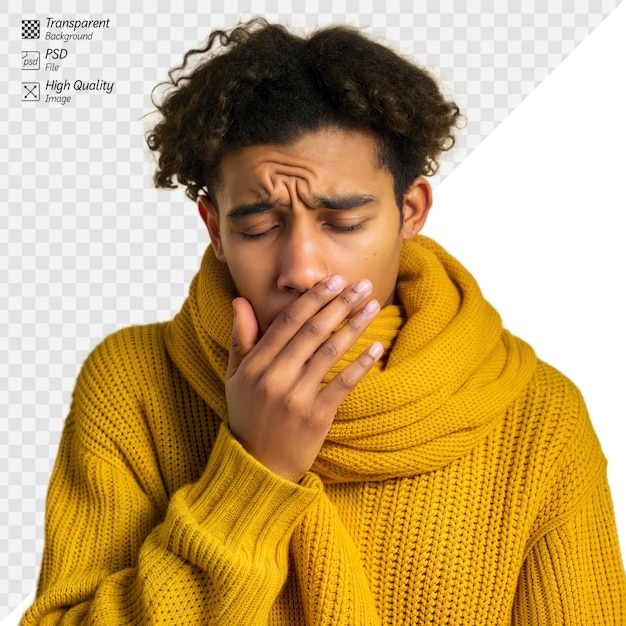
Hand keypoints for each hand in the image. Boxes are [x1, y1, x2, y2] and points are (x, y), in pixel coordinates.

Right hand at [225, 275, 382, 481]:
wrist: (257, 466)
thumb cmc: (248, 416)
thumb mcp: (234, 377)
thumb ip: (239, 338)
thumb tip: (240, 300)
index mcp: (255, 364)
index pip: (287, 322)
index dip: (313, 298)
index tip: (333, 280)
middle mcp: (275, 377)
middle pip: (312, 331)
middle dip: (339, 304)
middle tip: (362, 285)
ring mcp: (296, 397)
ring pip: (330, 352)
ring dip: (354, 326)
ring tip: (372, 306)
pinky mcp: (316, 416)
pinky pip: (343, 384)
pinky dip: (361, 365)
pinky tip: (376, 347)